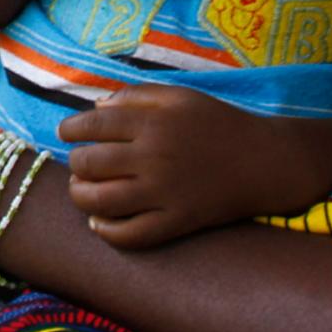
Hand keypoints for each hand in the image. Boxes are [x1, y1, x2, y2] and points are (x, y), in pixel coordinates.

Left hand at [58, 86, 331, 248]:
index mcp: (153, 121)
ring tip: (82, 191)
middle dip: (76, 163)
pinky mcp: (177, 222)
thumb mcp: (181, 96)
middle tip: (79, 164)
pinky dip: (106, 231)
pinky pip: (130, 235)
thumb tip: (94, 107)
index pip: (91, 125)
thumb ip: (136, 96)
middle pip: (89, 163)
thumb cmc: (220, 123)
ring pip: (100, 201)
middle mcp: (153, 157)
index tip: (66, 133)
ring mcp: (164, 193)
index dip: (70, 129)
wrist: (265, 162)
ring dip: (80, 196)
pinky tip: (100, 222)